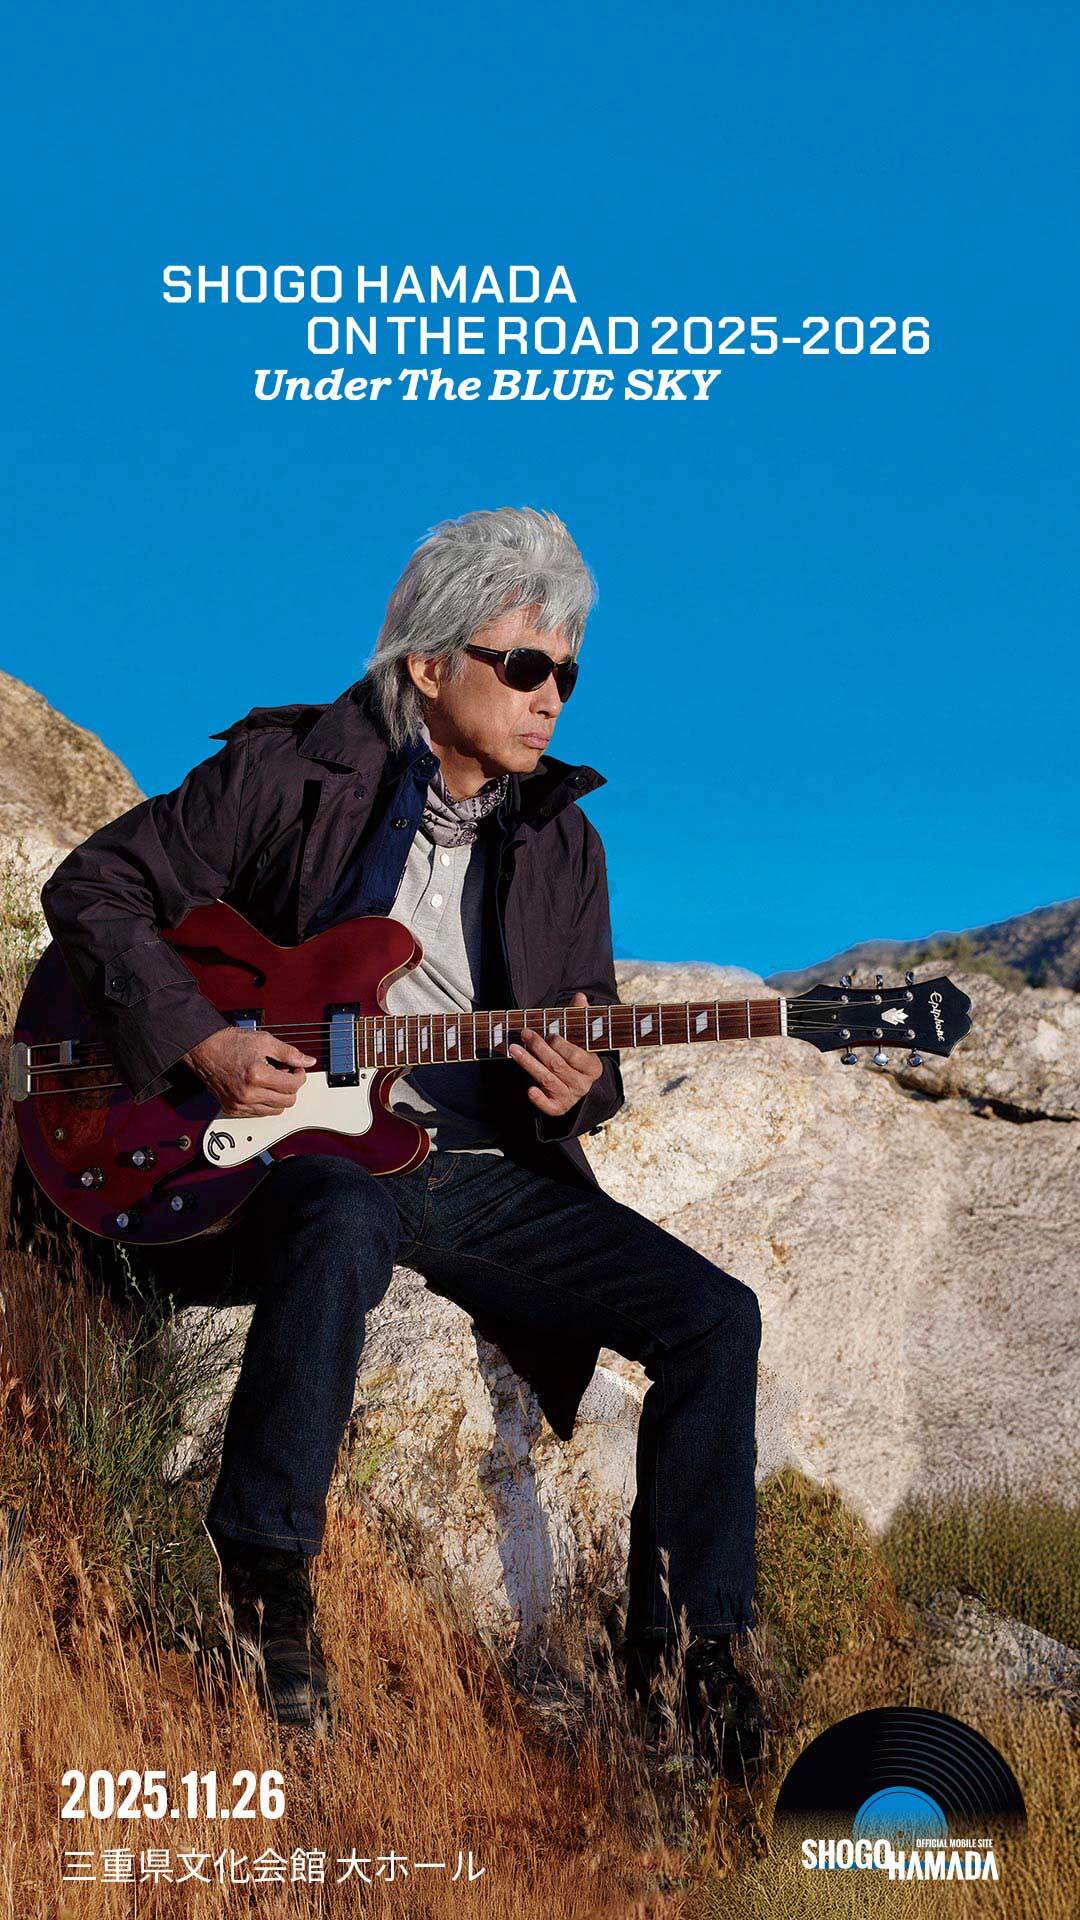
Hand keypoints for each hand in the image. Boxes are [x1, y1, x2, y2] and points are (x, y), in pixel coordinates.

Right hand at [182, 1027, 316, 1117]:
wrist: (204, 1050)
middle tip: (286, 1074)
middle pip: (287, 1101)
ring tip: (272, 1080)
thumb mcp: (264, 1041)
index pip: (292, 1086)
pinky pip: (259, 1114)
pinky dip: (265, 1103)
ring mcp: (239, 1104)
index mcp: (257, 1075)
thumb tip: (307, 1061)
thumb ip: (289, 1053)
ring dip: (279, 1097)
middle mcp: (248, 1094)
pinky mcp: (232, 1109)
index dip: (300, 1076)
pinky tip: (261, 1088)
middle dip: (291, 1087)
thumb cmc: (230, 1043)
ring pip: (275, 1111)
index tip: (297, 1069)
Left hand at [508, 990, 602, 1117]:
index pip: (576, 1055)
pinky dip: (539, 1099)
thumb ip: (579, 1018)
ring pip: (548, 1081)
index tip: (549, 1034)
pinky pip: (549, 1107)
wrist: (577, 1085)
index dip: (562, 1045)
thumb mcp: (580, 1038)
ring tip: (513, 1050)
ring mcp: (571, 1097)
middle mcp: (583, 1084)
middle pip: (558, 1066)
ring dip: (529, 1064)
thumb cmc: (575, 1055)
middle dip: (539, 1049)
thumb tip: (579, 996)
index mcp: (592, 1066)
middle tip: (525, 1033)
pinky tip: (529, 1090)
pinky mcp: (559, 1108)